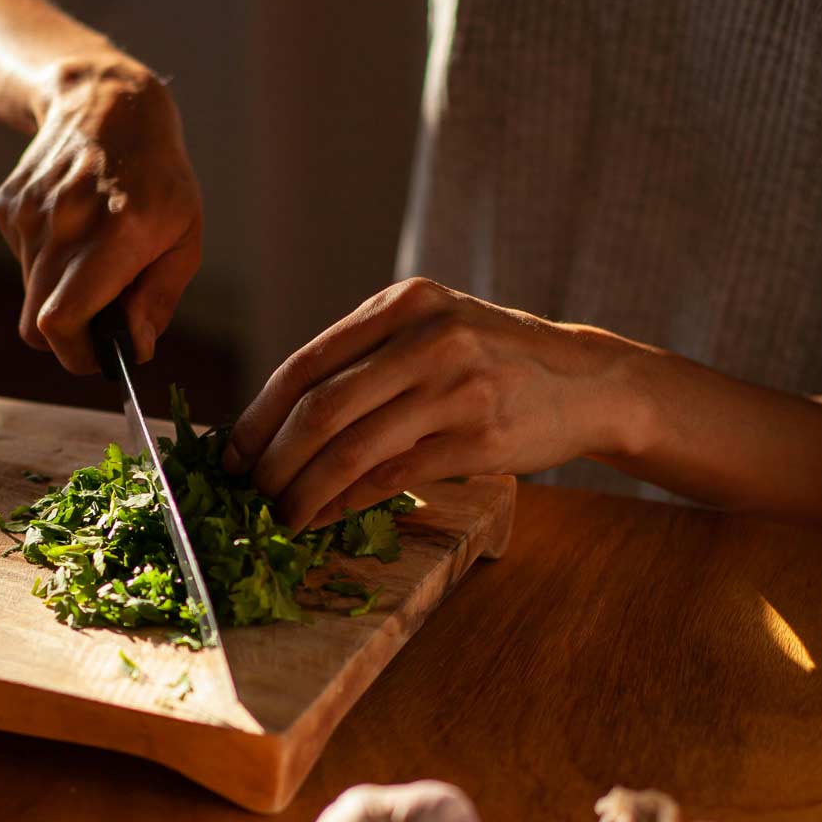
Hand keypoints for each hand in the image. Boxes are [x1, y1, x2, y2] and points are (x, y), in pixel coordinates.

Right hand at [0, 61, 202, 373]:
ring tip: (95, 258)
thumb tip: (133, 349)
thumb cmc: (158, 177)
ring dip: (61, 295)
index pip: (61, 322)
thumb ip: (158, 299)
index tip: (101, 355)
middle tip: (103, 322)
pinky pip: (22, 264)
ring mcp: (28, 214)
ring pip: (30, 296)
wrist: (107, 105)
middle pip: (38, 324)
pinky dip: (47, 264)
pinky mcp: (8, 207)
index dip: (76, 354)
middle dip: (70, 338)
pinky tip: (73, 229)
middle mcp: (63, 225)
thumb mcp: (185, 238)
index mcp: (114, 235)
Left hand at [223, 278, 643, 527]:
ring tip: (279, 514)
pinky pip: (392, 477)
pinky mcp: (479, 437)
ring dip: (304, 490)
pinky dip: (346, 503)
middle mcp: (429, 337)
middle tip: (249, 491)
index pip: (308, 363)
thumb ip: (365, 359)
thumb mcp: (432, 330)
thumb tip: (277, 422)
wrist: (588, 381)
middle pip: (321, 408)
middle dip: (273, 458)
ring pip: (352, 448)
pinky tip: (324, 517)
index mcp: (405, 304)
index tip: (233, 452)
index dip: (260, 415)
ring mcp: (457, 387)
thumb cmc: (492, 360)